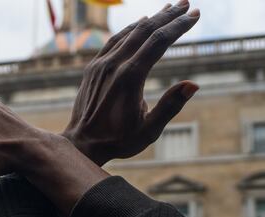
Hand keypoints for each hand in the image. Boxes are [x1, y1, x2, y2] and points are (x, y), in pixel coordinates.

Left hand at [63, 0, 199, 164]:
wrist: (81, 142)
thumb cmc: (117, 140)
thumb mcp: (149, 131)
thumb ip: (170, 106)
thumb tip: (193, 84)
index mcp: (130, 78)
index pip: (159, 42)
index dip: (178, 26)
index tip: (195, 15)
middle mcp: (114, 65)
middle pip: (145, 31)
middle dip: (168, 16)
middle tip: (187, 4)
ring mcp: (101, 64)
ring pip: (129, 33)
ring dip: (150, 19)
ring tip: (168, 9)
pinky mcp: (93, 67)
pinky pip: (113, 41)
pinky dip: (129, 29)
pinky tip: (139, 23)